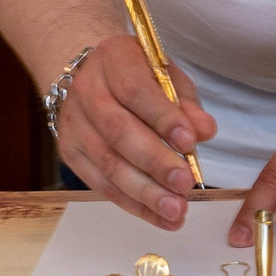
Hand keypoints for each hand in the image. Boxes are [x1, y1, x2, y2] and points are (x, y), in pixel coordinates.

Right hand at [54, 33, 217, 230]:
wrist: (90, 75)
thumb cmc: (138, 75)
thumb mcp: (166, 75)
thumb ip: (185, 103)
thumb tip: (205, 131)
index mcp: (113, 58)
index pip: (135, 90)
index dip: (163, 118)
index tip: (190, 142)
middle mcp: (85, 89)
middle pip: (118, 131)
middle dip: (154, 162)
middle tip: (185, 184)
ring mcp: (73, 124)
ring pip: (108, 164)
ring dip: (145, 192)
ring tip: (176, 211)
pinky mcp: (70, 153)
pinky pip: (101, 185)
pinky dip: (133, 204)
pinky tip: (159, 217)